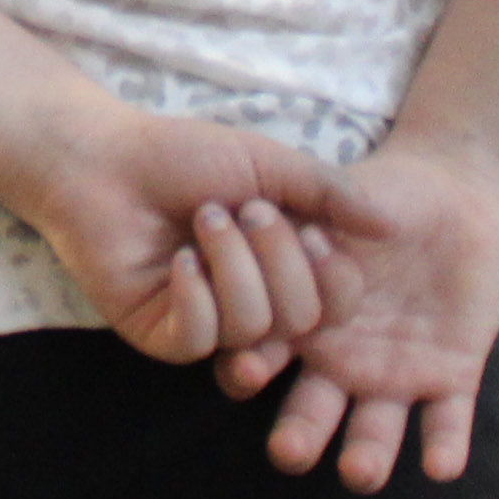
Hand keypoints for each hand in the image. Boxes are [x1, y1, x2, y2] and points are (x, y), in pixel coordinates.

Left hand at [0, 96, 331, 365]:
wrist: (105, 158)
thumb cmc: (186, 157)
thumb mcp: (270, 165)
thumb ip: (330, 193)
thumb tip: (393, 225)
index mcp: (287, 268)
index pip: (338, 303)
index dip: (331, 273)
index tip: (305, 224)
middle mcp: (256, 303)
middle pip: (302, 319)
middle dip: (275, 258)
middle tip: (241, 210)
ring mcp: (210, 325)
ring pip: (253, 329)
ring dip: (230, 265)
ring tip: (201, 220)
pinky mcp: (165, 336)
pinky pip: (200, 341)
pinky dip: (194, 294)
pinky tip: (177, 259)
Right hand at [250, 139, 498, 490]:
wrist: (453, 199)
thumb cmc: (385, 193)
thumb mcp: (340, 199)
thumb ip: (313, 213)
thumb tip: (276, 207)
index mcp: (308, 323)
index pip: (268, 357)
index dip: (253, 368)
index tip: (246, 372)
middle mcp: (345, 363)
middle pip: (314, 412)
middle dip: (300, 434)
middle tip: (289, 452)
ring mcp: (396, 375)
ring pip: (376, 430)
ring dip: (367, 456)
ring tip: (360, 473)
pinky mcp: (451, 376)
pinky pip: (447, 420)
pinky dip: (445, 445)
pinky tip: (442, 466)